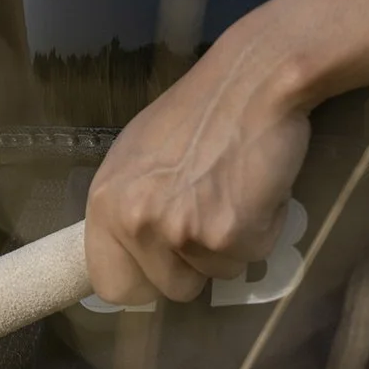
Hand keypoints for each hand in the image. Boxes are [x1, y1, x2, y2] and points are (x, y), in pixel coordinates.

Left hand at [84, 23, 316, 305]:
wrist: (254, 79)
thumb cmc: (199, 112)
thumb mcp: (137, 157)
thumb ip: (129, 208)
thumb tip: (134, 255)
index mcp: (105, 204)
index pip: (112, 286)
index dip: (144, 281)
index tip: (163, 266)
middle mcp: (135, 223)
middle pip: (169, 289)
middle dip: (195, 263)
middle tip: (212, 214)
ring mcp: (180, 232)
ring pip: (214, 276)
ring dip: (231, 245)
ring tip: (235, 192)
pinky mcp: (228, 235)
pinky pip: (250, 258)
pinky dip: (263, 231)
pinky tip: (258, 189)